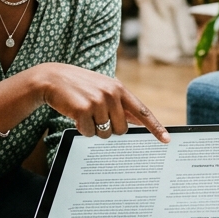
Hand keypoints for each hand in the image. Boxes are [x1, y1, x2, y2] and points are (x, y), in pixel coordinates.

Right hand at [32, 64, 168, 141]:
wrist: (52, 78)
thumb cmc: (79, 86)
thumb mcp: (102, 88)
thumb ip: (120, 103)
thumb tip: (137, 121)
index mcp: (119, 89)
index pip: (142, 112)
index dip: (155, 127)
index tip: (166, 139)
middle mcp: (111, 94)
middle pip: (121, 129)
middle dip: (109, 128)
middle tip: (96, 116)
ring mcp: (98, 101)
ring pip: (104, 133)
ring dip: (93, 129)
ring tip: (84, 113)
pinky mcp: (83, 110)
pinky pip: (88, 133)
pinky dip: (81, 129)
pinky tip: (75, 115)